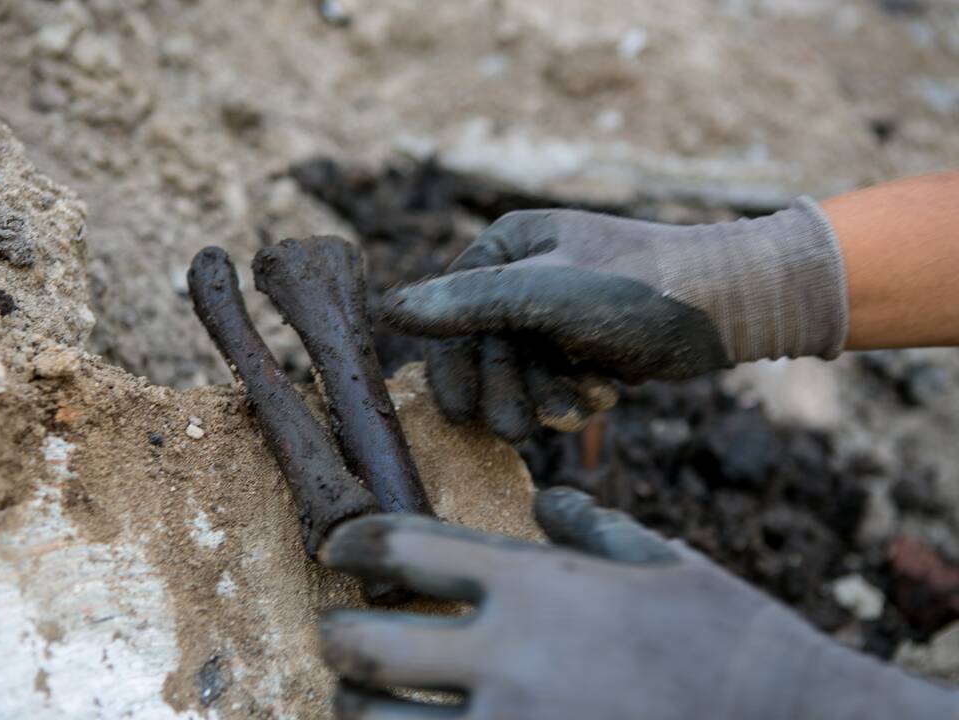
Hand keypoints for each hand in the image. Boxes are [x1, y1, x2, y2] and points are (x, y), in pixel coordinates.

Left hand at [319, 488, 955, 719]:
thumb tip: (548, 502)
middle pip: (368, 643)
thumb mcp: (661, 559)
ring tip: (364, 698)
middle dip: (337, 637)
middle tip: (338, 635)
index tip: (337, 546)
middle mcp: (509, 656)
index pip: (409, 548)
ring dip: (359, 706)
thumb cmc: (725, 636)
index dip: (356, 541)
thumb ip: (591, 526)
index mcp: (537, 585)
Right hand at [382, 202, 846, 442]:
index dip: (454, 367)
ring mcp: (557, 307)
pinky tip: (604, 396)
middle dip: (508, 390)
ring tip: (577, 408)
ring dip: (545, 397)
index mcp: (507, 246)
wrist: (731, 304)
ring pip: (522, 370)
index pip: (452, 313)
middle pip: (486, 348)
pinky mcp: (586, 338)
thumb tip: (387, 308)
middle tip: (520, 430)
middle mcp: (526, 272)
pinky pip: (557, 377)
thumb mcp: (544, 294)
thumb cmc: (637, 287)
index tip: (460, 414)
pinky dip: (574, 394)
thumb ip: (467, 304)